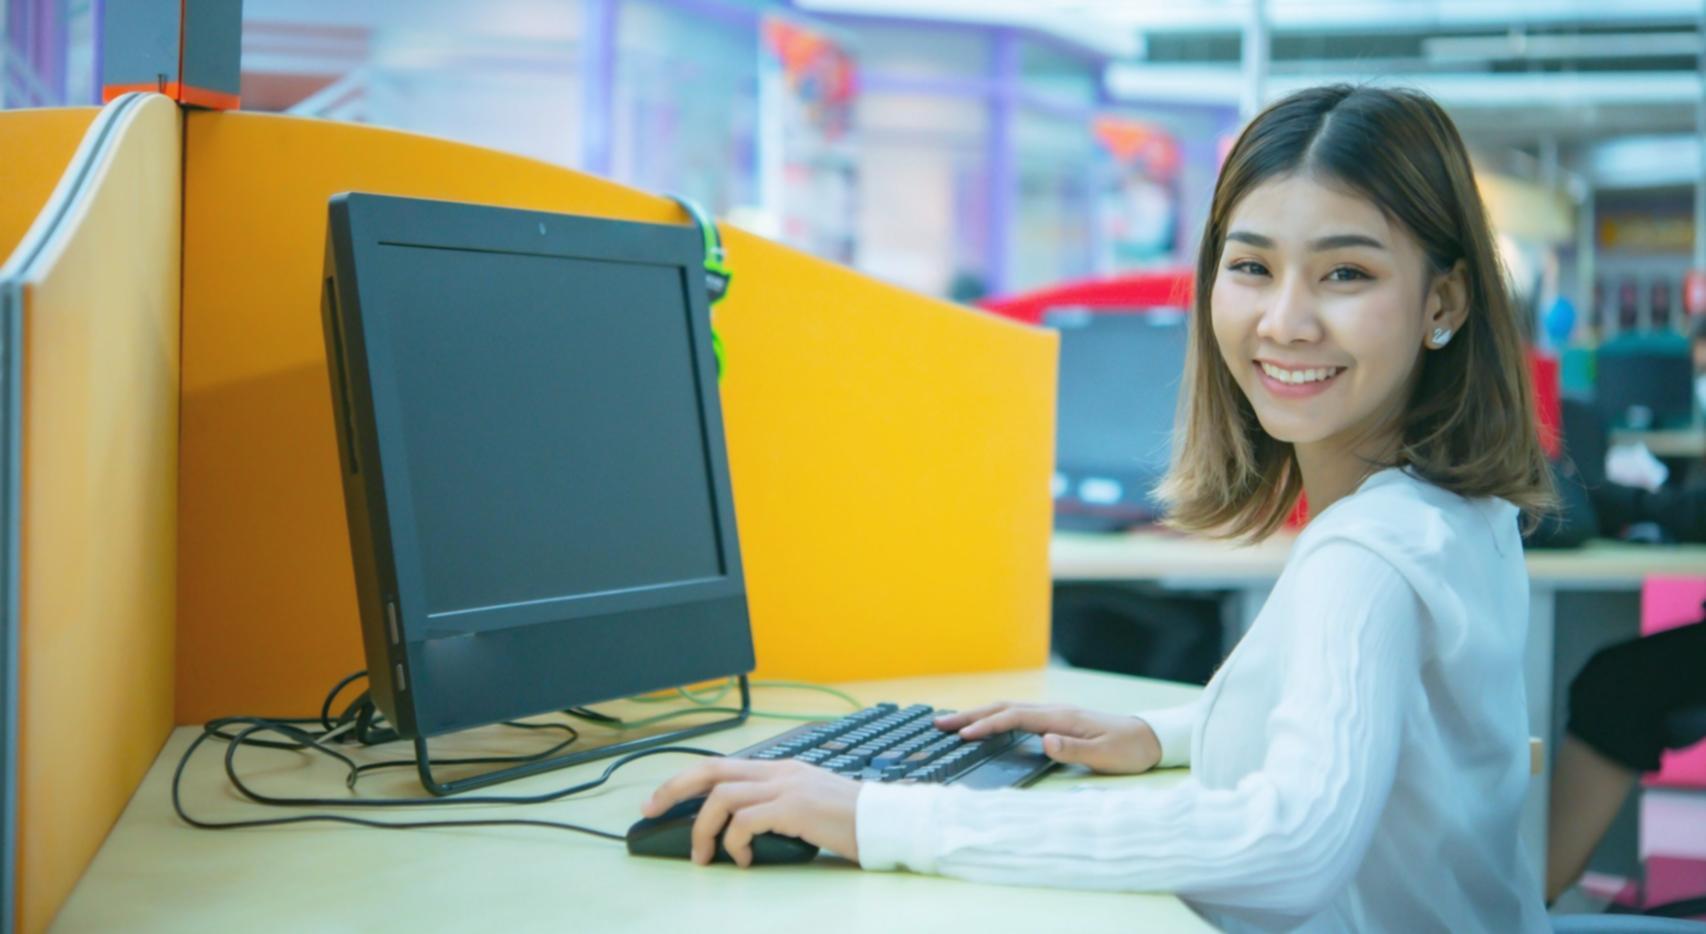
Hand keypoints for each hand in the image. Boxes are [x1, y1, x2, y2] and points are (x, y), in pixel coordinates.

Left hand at [642, 759, 861, 866]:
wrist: (885, 822)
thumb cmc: (848, 821)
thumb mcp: (805, 806)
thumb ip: (773, 808)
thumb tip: (736, 832)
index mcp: (780, 768)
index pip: (721, 765)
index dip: (685, 780)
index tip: (660, 798)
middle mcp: (778, 771)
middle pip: (710, 769)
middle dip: (673, 788)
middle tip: (650, 810)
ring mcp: (785, 786)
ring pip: (722, 797)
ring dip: (703, 828)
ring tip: (703, 856)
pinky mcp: (793, 807)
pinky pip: (745, 822)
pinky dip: (734, 843)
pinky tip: (741, 860)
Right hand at [933, 701, 1161, 774]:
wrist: (1149, 738)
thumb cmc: (1128, 750)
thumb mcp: (1105, 755)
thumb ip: (1073, 748)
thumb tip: (1043, 740)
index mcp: (1060, 717)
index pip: (1013, 718)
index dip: (986, 726)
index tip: (962, 737)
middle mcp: (1053, 710)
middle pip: (1003, 707)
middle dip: (970, 715)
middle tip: (939, 723)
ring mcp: (1053, 713)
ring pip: (1008, 708)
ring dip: (979, 713)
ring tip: (952, 722)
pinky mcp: (1055, 720)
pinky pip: (1017, 715)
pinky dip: (995, 716)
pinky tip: (986, 724)